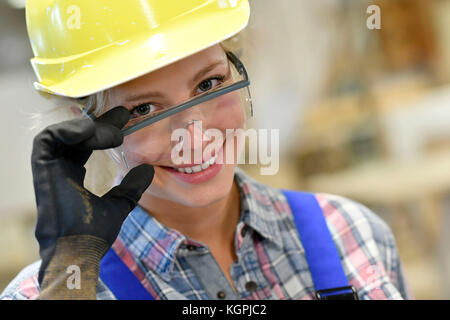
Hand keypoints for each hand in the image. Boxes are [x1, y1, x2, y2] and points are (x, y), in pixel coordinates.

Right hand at [31, 106, 153, 296]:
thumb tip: (148, 169)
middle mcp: (59, 169)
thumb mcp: (118, 205)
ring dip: (86, 127)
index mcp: (72, 176)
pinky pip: (47, 139)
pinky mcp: (42, 169)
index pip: (86, 146)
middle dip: (99, 123)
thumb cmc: (93, 234)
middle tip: (123, 115)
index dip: (103, 131)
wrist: (78, 251)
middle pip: (76, 136)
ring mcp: (49, 169)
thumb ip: (130, 188)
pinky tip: (90, 131)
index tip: (124, 120)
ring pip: (60, 133)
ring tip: (111, 132)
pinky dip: (67, 130)